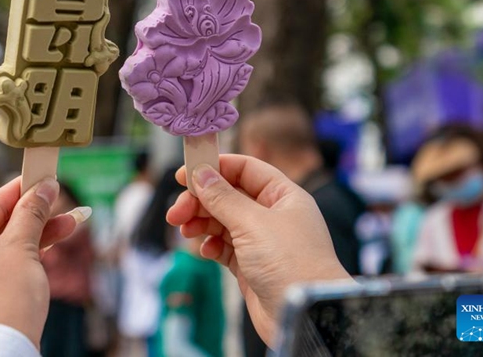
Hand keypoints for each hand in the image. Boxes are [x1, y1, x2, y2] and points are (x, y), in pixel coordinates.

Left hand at [0, 177, 81, 346]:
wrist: (1, 355)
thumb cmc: (3, 301)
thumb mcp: (22, 248)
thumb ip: (32, 214)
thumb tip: (43, 188)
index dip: (19, 191)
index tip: (42, 178)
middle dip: (30, 217)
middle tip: (58, 204)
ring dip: (31, 239)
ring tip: (67, 227)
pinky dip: (18, 262)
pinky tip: (45, 252)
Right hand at [167, 155, 351, 347]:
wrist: (305, 315)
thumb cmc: (290, 263)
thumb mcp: (253, 223)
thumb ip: (223, 198)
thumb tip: (200, 173)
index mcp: (283, 196)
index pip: (245, 169)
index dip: (214, 168)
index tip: (184, 174)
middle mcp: (273, 215)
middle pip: (228, 195)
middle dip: (200, 201)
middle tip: (176, 212)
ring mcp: (262, 241)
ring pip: (223, 221)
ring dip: (201, 222)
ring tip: (184, 230)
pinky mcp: (251, 265)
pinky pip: (224, 247)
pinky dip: (211, 245)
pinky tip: (206, 251)